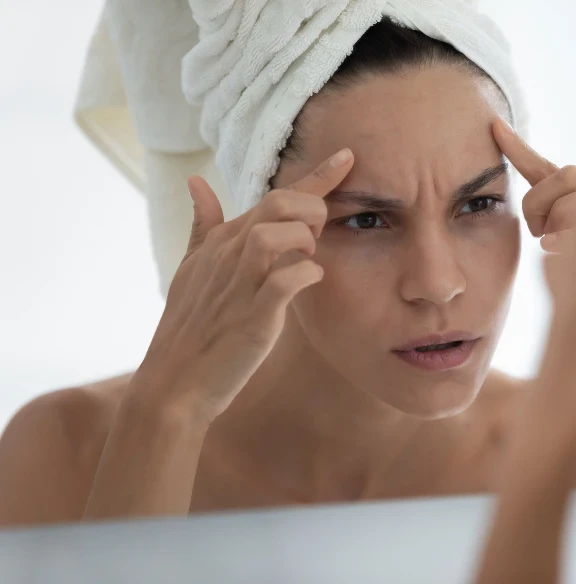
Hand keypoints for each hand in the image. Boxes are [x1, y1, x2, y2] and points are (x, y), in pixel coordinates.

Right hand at [128, 149, 354, 423]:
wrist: (174, 382)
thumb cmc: (190, 327)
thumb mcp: (191, 268)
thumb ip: (202, 224)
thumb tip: (196, 181)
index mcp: (222, 240)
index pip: (274, 196)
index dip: (317, 176)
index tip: (349, 157)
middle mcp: (229, 254)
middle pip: (278, 203)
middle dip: (312, 208)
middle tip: (319, 235)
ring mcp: (239, 285)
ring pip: (276, 234)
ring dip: (306, 239)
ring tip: (311, 257)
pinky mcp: (252, 317)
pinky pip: (285, 282)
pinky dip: (306, 276)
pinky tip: (313, 280)